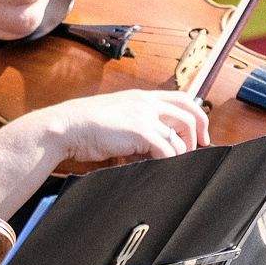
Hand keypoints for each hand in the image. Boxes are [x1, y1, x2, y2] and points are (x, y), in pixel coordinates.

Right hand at [25, 89, 209, 167]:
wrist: (65, 127)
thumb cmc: (83, 127)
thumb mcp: (115, 117)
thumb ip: (135, 125)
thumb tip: (151, 147)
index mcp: (141, 97)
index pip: (182, 99)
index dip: (197, 116)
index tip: (200, 134)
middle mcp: (146, 102)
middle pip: (189, 114)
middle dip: (197, 135)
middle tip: (196, 150)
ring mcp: (144, 116)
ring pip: (179, 137)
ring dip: (179, 154)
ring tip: (168, 165)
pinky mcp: (140, 132)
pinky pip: (167, 150)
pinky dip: (167, 162)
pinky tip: (158, 168)